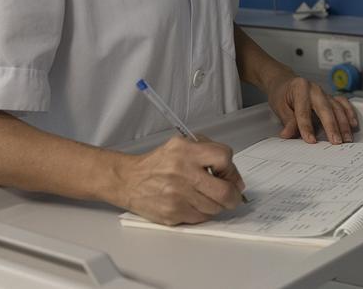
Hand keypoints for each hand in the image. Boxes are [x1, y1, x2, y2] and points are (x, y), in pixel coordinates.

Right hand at [117, 135, 244, 225]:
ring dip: (217, 205)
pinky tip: (194, 204)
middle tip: (232, 195)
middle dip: (233, 196)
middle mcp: (182, 173)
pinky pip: (200, 218)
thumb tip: (231, 173)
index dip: (232, 170)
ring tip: (206, 197)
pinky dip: (202, 213)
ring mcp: (178, 196)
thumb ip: (208, 150)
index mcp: (186, 152)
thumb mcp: (181, 144)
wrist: (128, 180)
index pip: (224, 158)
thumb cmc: (157, 163)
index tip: (229, 175)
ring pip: (215, 208)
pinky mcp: (173, 213)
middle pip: (224, 191)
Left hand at [266, 75, 358, 143]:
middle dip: (331, 126)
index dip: (307, 127)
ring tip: (346, 138)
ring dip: (343, 124)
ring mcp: (324, 93)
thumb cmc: (282, 94)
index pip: (304, 110)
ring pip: (337, 108)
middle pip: (325, 109)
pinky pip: (343, 104)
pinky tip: (353, 124)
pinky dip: (349, 114)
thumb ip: (287, 120)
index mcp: (300, 88)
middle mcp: (315, 89)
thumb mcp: (279, 106)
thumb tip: (288, 134)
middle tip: (336, 141)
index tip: (311, 140)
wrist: (285, 83)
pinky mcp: (330, 97)